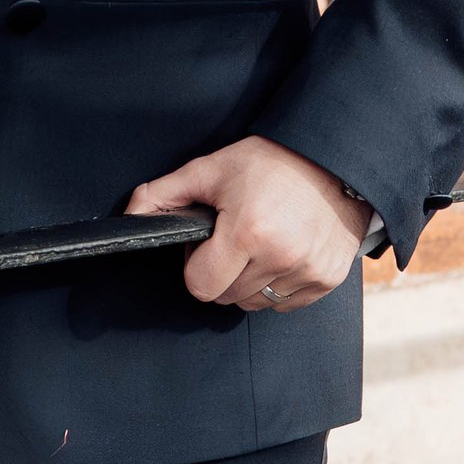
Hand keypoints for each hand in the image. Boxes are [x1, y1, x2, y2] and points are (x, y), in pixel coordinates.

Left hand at [127, 135, 370, 311]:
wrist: (334, 160)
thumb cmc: (272, 162)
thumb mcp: (212, 168)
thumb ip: (163, 194)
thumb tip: (129, 218)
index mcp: (248, 231)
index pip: (200, 286)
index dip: (195, 265)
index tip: (207, 243)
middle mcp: (281, 257)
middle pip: (226, 297)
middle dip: (221, 273)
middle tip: (233, 238)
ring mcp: (308, 271)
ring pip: (255, 303)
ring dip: (248, 282)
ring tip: (258, 244)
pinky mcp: (327, 279)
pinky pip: (285, 303)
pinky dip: (277, 285)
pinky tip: (281, 253)